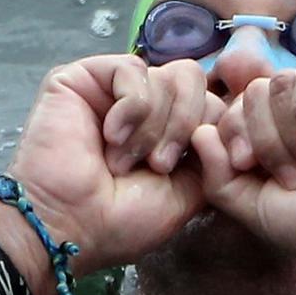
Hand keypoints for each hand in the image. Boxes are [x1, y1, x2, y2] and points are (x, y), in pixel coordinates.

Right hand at [0, 56, 221, 294]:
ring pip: (170, 75)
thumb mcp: (188, 194)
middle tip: (158, 165)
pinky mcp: (86, 76)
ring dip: (154, 126)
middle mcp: (147, 104)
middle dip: (186, 126)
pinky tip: (110, 137)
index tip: (215, 162)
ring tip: (124, 160)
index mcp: (171, 130)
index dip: (221, 126)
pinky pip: (133, 69)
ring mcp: (116, 89)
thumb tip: (227, 122)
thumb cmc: (121, 220)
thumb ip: (215, 156)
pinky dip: (131, 108)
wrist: (68, 225)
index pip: (216, 101)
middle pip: (196, 82)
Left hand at [192, 58, 295, 273]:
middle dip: (265, 141)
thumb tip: (199, 133)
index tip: (244, 164)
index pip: (232, 111)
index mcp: (277, 139)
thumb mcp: (255, 208)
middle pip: (250, 94)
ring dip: (293, 135)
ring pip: (277, 84)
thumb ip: (218, 176)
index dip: (231, 134)